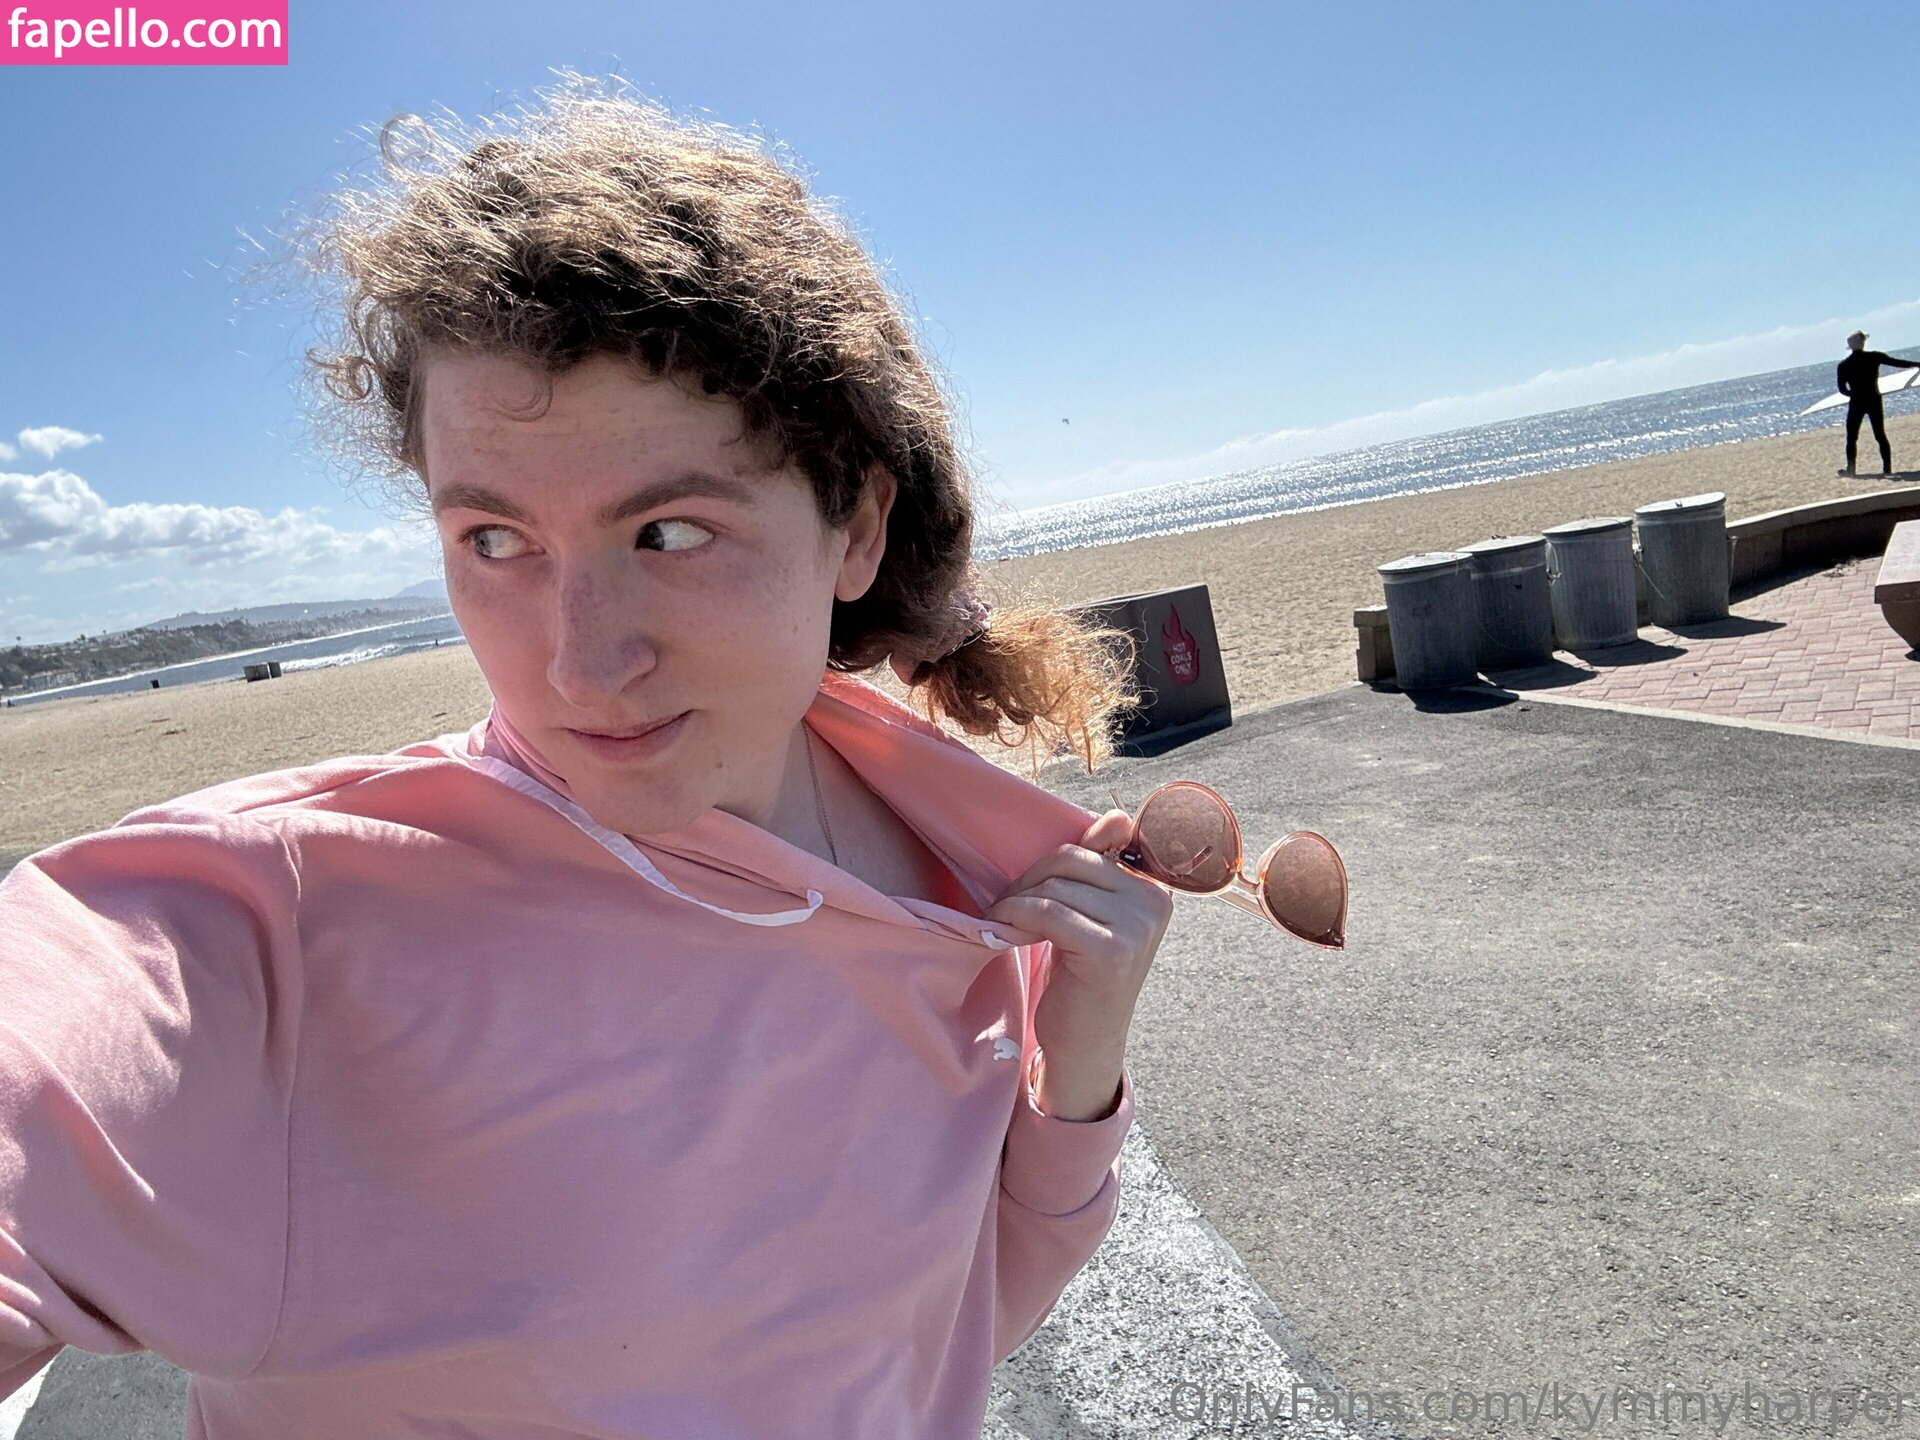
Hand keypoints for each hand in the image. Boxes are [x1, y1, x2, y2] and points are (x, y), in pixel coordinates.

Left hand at [982, 810, 1173, 1118]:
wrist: (1086, 1043)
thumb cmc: (1083, 976)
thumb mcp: (1095, 916)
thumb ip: (1101, 866)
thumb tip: (1118, 815)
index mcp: (1155, 888)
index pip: (1091, 847)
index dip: (1049, 865)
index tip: (1027, 890)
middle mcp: (1154, 903)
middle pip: (1071, 861)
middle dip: (1028, 880)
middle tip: (1004, 907)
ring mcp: (1137, 927)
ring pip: (1056, 886)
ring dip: (1016, 900)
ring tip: (1001, 922)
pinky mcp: (1110, 951)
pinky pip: (1048, 913)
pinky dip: (1016, 918)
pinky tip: (1003, 933)